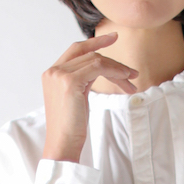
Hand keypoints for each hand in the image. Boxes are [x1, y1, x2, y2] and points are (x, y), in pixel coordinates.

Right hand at [41, 35, 135, 162]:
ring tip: (132, 80)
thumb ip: (83, 80)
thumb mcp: (77, 98)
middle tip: (131, 71)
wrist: (62, 144)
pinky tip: (125, 81)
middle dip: (113, 61)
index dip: (95, 43)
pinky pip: (98, 67)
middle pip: (88, 54)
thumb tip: (102, 69)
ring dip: (117, 69)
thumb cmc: (71, 128)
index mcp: (52, 74)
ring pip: (95, 60)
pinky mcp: (69, 81)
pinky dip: (114, 72)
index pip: (76, 50)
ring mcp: (59, 75)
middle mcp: (53, 71)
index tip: (113, 38)